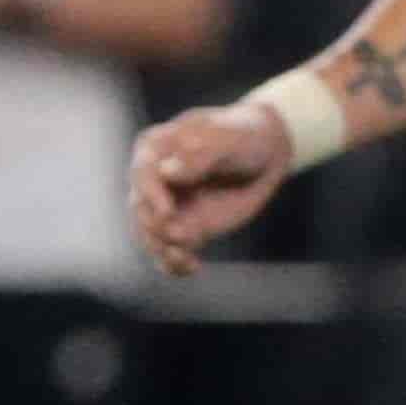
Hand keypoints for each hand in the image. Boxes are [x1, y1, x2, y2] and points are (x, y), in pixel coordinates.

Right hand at [128, 102, 295, 276]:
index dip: (151, 195)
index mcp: (155, 148)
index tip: (168, 213)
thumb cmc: (243, 136)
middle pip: (141, 209)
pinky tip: (191, 268)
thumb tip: (167, 172)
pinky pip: (170, 250)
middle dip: (155, 228)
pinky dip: (175, 264)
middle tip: (180, 239)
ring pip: (151, 234)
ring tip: (184, 260)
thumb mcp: (228, 138)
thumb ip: (200, 154)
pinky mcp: (184, 227)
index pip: (142, 175)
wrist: (264, 154)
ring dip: (162, 250)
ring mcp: (166, 206)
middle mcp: (153, 180)